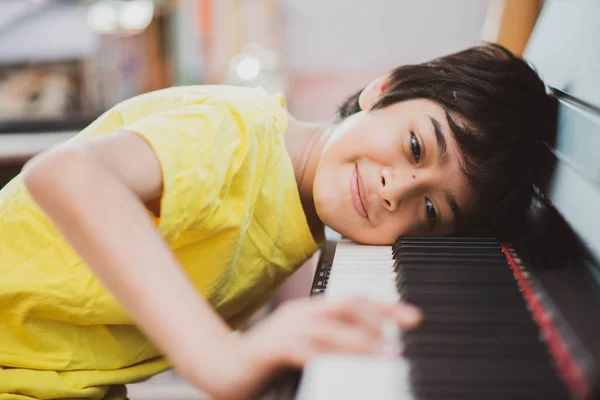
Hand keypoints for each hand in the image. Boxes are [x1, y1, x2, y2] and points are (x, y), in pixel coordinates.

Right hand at [196, 296, 421, 399]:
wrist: (220, 367)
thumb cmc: (264, 362)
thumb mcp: (304, 348)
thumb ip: (331, 345)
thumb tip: (368, 348)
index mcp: (309, 311)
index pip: (352, 301)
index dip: (384, 306)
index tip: (411, 316)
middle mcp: (300, 314)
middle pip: (346, 304)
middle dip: (381, 312)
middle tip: (410, 322)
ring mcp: (285, 329)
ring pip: (330, 329)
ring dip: (362, 341)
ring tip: (388, 354)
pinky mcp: (273, 349)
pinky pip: (305, 351)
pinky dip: (328, 358)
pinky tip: (345, 368)